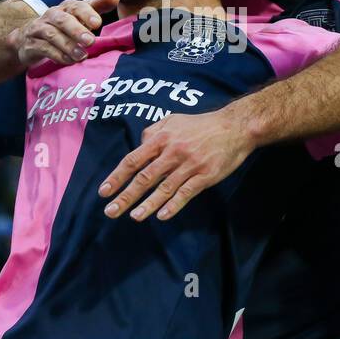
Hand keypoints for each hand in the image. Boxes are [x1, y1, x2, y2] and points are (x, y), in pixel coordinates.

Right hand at [8, 0, 119, 67]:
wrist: (29, 39)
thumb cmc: (62, 27)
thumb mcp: (79, 16)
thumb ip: (97, 7)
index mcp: (66, 7)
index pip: (76, 6)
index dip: (87, 13)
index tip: (98, 23)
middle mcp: (51, 15)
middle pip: (62, 20)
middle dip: (76, 30)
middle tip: (90, 41)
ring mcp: (39, 29)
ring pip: (52, 35)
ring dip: (68, 46)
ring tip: (82, 56)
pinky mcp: (31, 44)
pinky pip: (44, 49)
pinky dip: (58, 55)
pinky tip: (69, 61)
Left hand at [98, 109, 254, 220]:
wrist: (235, 127)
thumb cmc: (201, 125)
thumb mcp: (173, 121)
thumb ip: (153, 133)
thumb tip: (138, 147)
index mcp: (162, 138)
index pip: (133, 160)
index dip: (117, 177)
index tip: (104, 192)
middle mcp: (173, 152)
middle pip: (144, 177)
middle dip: (126, 196)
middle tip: (111, 212)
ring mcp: (190, 165)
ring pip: (164, 188)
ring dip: (147, 204)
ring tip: (133, 217)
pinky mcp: (205, 176)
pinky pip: (186, 193)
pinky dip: (173, 205)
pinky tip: (162, 216)